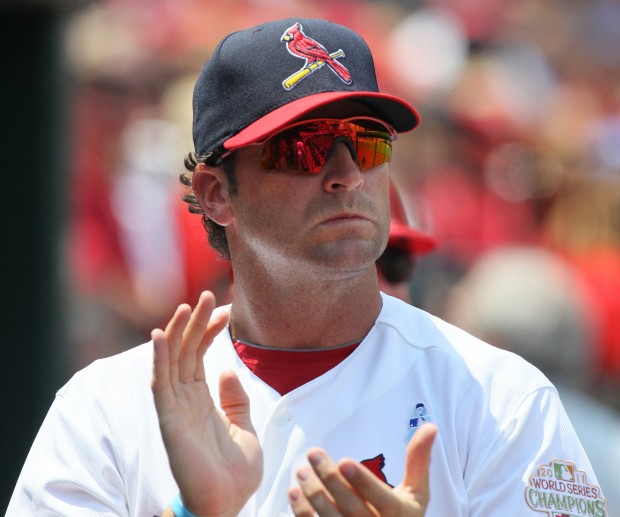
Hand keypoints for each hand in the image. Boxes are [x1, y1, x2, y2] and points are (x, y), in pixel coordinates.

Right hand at [152, 291, 262, 516]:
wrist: (228, 504)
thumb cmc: (235, 472)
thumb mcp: (245, 427)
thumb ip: (236, 399)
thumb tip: (230, 370)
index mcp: (203, 400)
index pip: (202, 356)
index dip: (211, 331)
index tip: (226, 309)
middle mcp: (186, 399)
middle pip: (187, 352)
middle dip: (196, 323)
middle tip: (207, 295)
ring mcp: (176, 408)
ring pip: (172, 361)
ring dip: (178, 332)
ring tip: (188, 305)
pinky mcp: (169, 420)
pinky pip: (160, 384)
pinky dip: (159, 359)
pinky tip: (160, 335)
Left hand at [288, 423, 436, 515]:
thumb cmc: (403, 516)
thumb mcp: (417, 492)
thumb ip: (419, 460)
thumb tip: (431, 426)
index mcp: (401, 516)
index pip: (382, 499)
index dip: (363, 482)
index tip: (344, 461)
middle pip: (352, 508)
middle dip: (330, 481)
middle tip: (312, 454)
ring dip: (313, 496)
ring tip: (302, 471)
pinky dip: (303, 513)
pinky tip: (294, 493)